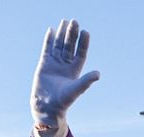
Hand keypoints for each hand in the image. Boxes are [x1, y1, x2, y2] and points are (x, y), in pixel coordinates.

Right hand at [30, 19, 99, 136]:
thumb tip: (98, 74)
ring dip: (62, 34)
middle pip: (70, 46)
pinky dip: (49, 40)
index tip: (85, 32)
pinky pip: (47, 49)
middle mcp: (66, 65)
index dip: (83, 42)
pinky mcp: (44, 64)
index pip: (81, 52)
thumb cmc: (63, 101)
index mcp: (75, 70)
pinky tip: (51, 30)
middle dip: (72, 34)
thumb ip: (86, 81)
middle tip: (74, 21)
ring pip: (59, 45)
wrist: (47, 107)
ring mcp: (55, 64)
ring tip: (64, 22)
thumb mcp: (76, 89)